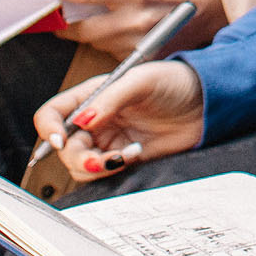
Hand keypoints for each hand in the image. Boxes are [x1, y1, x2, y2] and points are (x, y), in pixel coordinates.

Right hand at [33, 60, 205, 174]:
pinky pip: (104, 174)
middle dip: (79, 157)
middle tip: (103, 158)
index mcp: (91, 96)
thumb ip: (110, 99)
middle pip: (64, 147)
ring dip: (97, 167)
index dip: (49, 129)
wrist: (206, 104)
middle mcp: (95, 120)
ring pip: (80, 165)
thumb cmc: (175, 82)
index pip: (52, 113)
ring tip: (126, 155)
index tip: (62, 141)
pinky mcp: (124, 159)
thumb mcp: (142, 81)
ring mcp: (109, 141)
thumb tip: (82, 121)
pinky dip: (113, 171)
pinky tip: (136, 154)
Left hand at [40, 0, 224, 55]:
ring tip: (107, 17)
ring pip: (92, 42)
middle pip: (79, 27)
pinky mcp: (141, 59)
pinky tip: (123, 31)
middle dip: (65, 21)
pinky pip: (110, 53)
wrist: (211, 11)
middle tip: (58, 12)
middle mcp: (134, 20)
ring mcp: (138, 44)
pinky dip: (108, 42)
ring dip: (89, 30)